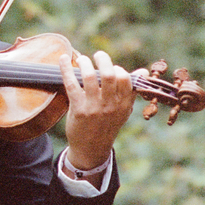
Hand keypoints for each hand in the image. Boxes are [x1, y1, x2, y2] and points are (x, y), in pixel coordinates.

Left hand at [57, 50, 135, 171]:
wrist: (91, 149)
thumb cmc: (107, 126)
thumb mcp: (123, 111)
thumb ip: (131, 91)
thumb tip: (142, 71)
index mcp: (124, 104)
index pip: (126, 79)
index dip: (118, 69)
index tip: (111, 67)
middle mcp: (110, 105)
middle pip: (109, 75)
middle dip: (103, 60)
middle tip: (98, 55)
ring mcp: (94, 107)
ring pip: (90, 77)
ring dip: (84, 63)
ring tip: (81, 59)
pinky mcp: (78, 109)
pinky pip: (72, 84)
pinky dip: (66, 69)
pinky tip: (62, 59)